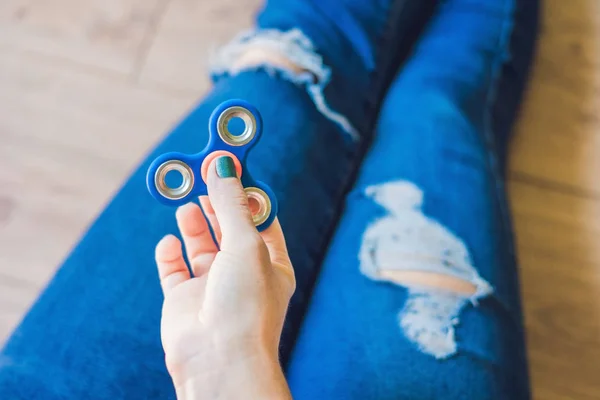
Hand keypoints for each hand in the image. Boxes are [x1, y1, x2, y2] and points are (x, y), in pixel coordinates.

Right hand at [154, 156, 294, 398]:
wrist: (219, 360)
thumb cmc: (245, 304)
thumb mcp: (245, 244)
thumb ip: (231, 204)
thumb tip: (223, 165)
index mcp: (271, 264)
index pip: (261, 220)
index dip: (247, 193)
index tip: (232, 166)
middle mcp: (243, 274)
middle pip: (228, 228)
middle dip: (216, 202)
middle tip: (202, 173)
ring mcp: (212, 287)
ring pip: (201, 245)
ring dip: (194, 222)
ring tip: (187, 201)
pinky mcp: (183, 300)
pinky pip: (173, 269)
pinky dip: (170, 252)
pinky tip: (169, 241)